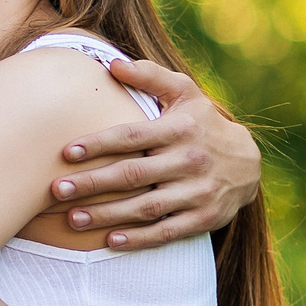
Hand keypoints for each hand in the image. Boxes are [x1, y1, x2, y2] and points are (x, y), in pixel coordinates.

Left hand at [51, 59, 261, 249]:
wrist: (249, 163)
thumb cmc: (203, 122)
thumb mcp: (185, 92)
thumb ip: (150, 75)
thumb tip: (112, 64)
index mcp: (180, 129)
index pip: (132, 136)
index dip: (98, 144)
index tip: (66, 152)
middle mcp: (190, 160)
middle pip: (132, 175)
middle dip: (92, 183)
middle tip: (57, 190)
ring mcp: (198, 192)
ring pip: (146, 207)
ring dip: (107, 215)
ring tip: (73, 219)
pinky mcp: (204, 218)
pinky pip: (167, 231)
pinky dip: (139, 239)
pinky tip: (110, 242)